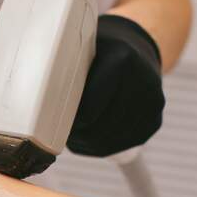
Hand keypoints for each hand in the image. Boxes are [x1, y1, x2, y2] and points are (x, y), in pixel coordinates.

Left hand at [67, 15, 164, 156]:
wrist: (137, 51)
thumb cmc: (100, 51)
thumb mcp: (82, 49)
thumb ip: (66, 71)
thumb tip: (42, 105)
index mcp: (123, 60)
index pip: (89, 109)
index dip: (70, 119)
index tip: (55, 118)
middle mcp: (144, 83)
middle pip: (99, 129)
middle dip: (77, 133)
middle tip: (59, 129)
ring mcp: (153, 106)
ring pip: (109, 143)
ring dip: (86, 142)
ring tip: (73, 131)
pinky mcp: (154, 123)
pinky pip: (122, 147)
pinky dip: (99, 146)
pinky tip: (89, 135)